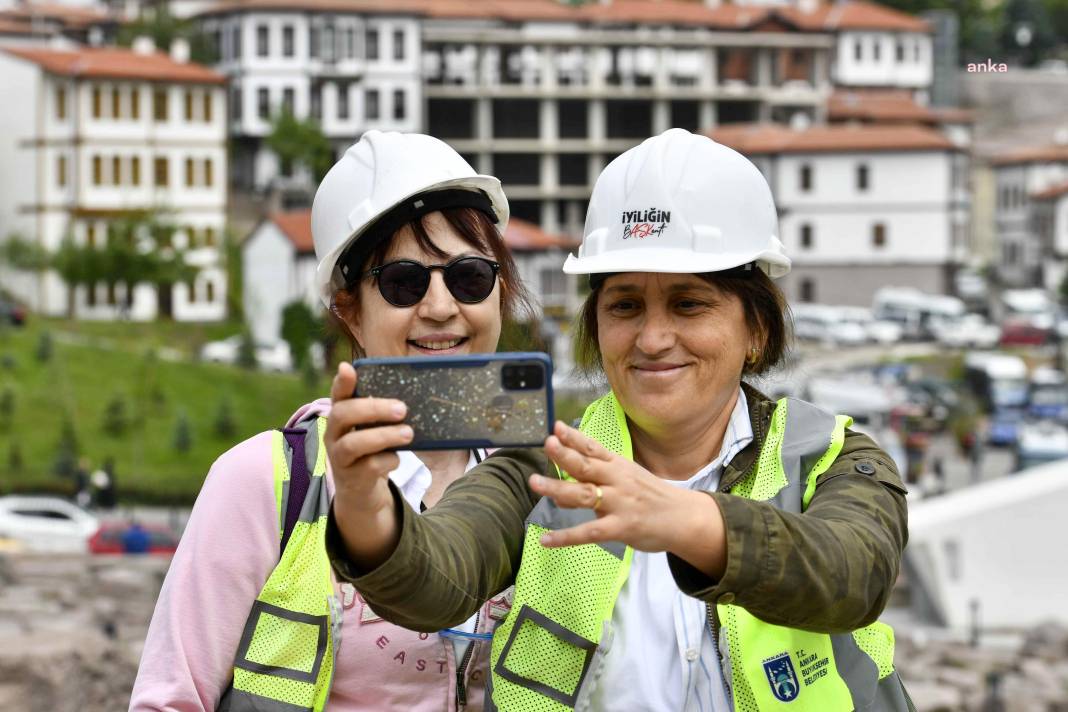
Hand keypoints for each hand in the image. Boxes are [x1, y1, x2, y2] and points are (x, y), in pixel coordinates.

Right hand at [326, 362, 412, 567]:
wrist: (361, 491)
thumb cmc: (371, 450)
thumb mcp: (373, 429)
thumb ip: (383, 413)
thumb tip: (413, 395)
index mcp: (341, 416)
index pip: (337, 395)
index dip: (342, 382)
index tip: (348, 367)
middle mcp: (334, 435)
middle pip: (342, 415)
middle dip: (372, 409)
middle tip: (402, 409)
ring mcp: (340, 457)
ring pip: (354, 443)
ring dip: (384, 436)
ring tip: (408, 433)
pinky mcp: (352, 477)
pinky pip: (371, 467)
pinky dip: (389, 460)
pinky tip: (396, 459)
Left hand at [528, 421, 726, 576]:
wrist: (684, 518)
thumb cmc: (651, 498)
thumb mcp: (626, 481)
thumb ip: (593, 484)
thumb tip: (558, 495)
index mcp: (618, 466)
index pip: (593, 447)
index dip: (574, 437)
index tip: (556, 426)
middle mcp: (617, 480)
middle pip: (586, 465)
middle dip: (565, 455)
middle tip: (547, 444)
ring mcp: (619, 504)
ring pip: (584, 494)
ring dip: (557, 488)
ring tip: (534, 483)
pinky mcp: (620, 528)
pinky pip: (589, 532)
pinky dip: (566, 537)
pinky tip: (546, 539)